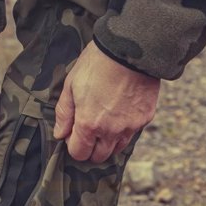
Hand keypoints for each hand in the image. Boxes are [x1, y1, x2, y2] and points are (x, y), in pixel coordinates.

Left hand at [54, 41, 159, 161]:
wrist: (130, 48)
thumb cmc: (97, 63)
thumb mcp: (71, 85)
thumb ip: (65, 113)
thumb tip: (60, 134)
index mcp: (89, 124)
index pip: (79, 153)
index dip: (74, 145)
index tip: (74, 133)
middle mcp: (111, 131)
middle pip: (99, 157)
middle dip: (91, 148)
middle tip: (88, 130)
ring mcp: (130, 127)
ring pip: (117, 148)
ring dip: (108, 141)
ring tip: (104, 121)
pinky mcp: (144, 119)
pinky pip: (132, 132)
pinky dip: (124, 128)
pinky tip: (120, 111)